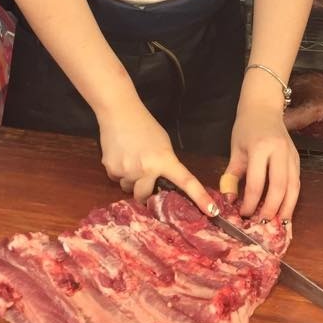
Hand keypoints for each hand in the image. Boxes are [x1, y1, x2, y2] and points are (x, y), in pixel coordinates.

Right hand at [98, 98, 216, 214]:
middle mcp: (146, 169)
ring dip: (131, 180)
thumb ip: (165, 163)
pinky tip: (120, 155)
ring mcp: (128, 171)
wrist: (119, 112)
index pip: (186, 181)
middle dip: (144, 190)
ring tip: (129, 158)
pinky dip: (119, 172)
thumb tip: (164, 183)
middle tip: (142, 176)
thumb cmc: (144, 125)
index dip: (200, 197)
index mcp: (164, 160)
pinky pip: (117, 179)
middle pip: (145, 195)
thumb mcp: (163, 143)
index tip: (212, 211)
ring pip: (129, 188)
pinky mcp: (111, 169)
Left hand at [225, 86, 300, 223]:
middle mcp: (279, 152)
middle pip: (279, 187)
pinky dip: (292, 199)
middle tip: (263, 224)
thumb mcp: (236, 150)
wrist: (263, 107)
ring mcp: (291, 155)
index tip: (243, 215)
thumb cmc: (246, 128)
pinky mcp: (297, 158)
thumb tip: (229, 200)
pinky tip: (286, 210)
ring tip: (279, 224)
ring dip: (287, 208)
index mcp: (260, 148)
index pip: (257, 182)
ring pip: (293, 187)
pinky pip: (297, 182)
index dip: (250, 202)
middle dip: (271, 208)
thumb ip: (232, 175)